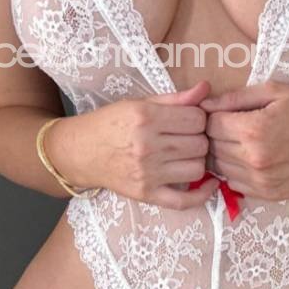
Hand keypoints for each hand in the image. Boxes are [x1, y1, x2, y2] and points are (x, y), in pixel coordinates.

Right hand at [60, 80, 219, 209]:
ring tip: (186, 155)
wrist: (80, 152)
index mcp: (146, 118)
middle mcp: (147, 146)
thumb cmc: (110, 123)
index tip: (189, 120)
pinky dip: (202, 194)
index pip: (197, 119)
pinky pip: (184, 200)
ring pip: (197, 168)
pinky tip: (208, 183)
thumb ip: (175, 98)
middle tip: (186, 137)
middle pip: (200, 144)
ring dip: (197, 160)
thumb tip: (205, 88)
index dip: (198, 118)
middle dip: (199, 138)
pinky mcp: (146, 194)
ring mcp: (147, 173)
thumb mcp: (139, 103)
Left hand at [199, 81, 288, 201]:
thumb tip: (204, 104)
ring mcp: (262, 181)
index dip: (213, 115)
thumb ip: (236, 97)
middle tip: (232, 125)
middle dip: (216, 135)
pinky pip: (236, 184)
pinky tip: (252, 158)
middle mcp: (255, 160)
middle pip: (212, 148)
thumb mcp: (275, 91)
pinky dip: (237, 171)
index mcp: (254, 130)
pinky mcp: (270, 195)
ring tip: (242, 141)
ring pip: (220, 169)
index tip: (224, 111)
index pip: (211, 125)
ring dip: (224, 154)